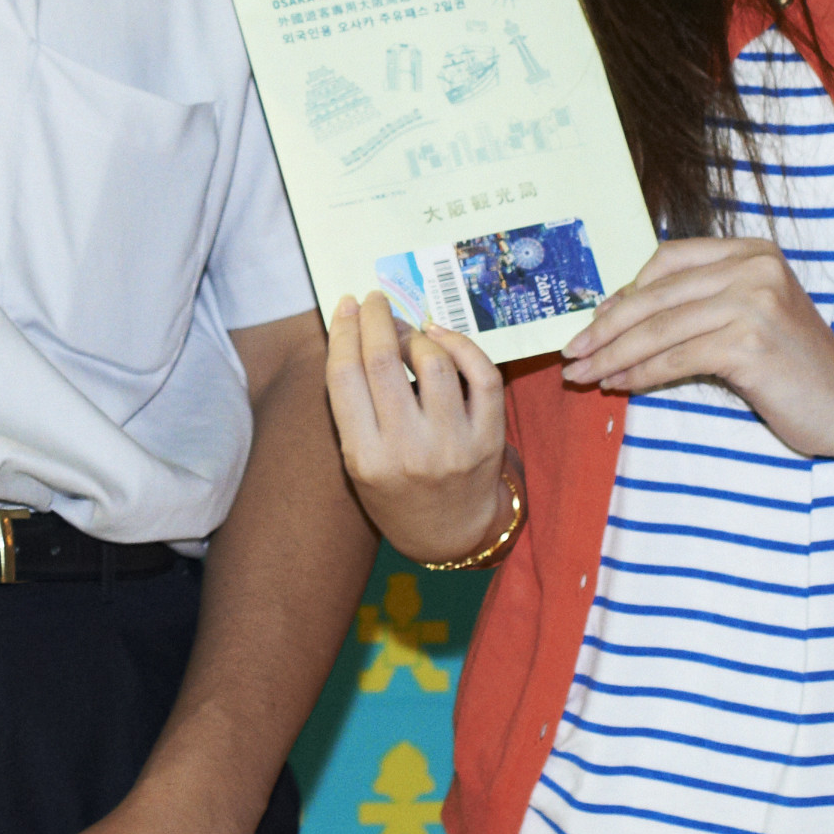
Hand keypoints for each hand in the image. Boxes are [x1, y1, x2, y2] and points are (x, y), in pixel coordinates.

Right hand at [321, 296, 511, 561]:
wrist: (448, 532)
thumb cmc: (395, 488)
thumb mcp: (359, 460)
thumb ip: (354, 405)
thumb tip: (356, 330)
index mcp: (365, 458)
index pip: (345, 376)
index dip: (343, 331)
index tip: (346, 305)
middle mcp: (407, 452)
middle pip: (384, 361)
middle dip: (377, 318)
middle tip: (374, 300)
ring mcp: (452, 445)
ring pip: (435, 361)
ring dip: (418, 334)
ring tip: (410, 332)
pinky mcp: (489, 439)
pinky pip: (482, 375)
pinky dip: (462, 345)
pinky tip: (443, 337)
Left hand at [558, 236, 833, 459]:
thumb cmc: (793, 366)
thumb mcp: (748, 317)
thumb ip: (698, 304)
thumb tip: (619, 312)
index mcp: (751, 253)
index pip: (668, 260)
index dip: (625, 291)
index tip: (594, 321)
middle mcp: (753, 268)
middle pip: (656, 294)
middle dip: (605, 326)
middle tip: (571, 352)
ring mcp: (752, 303)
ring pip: (659, 328)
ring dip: (614, 354)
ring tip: (585, 374)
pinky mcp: (748, 343)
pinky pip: (676, 358)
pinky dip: (641, 374)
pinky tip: (620, 385)